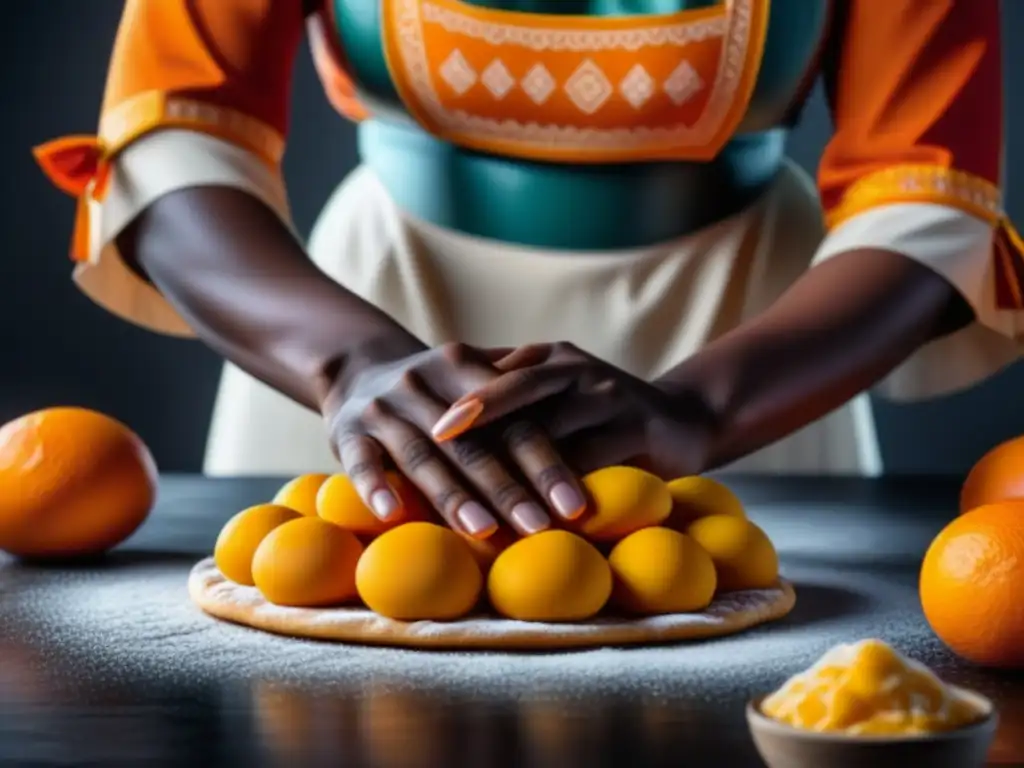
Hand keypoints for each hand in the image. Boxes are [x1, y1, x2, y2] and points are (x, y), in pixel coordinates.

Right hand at [321, 340, 588, 538]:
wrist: (358, 368)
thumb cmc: (437, 392)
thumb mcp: (472, 383)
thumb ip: (516, 411)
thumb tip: (591, 461)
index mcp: (465, 366)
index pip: (515, 420)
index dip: (547, 464)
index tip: (576, 506)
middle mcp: (424, 383)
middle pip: (475, 442)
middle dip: (511, 488)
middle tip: (541, 528)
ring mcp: (384, 407)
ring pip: (424, 455)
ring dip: (454, 496)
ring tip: (484, 531)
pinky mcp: (347, 431)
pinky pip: (363, 461)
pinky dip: (376, 486)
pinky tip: (393, 515)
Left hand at [430, 342, 719, 478]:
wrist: (685, 419)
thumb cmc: (603, 417)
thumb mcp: (558, 398)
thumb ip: (513, 400)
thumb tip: (443, 424)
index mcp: (550, 358)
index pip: (497, 374)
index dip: (462, 399)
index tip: (425, 425)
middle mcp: (575, 368)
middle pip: (519, 388)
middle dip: (477, 412)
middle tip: (435, 437)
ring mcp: (607, 392)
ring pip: (552, 427)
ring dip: (516, 463)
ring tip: (479, 486)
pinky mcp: (638, 423)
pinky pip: (593, 457)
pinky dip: (562, 485)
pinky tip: (537, 511)